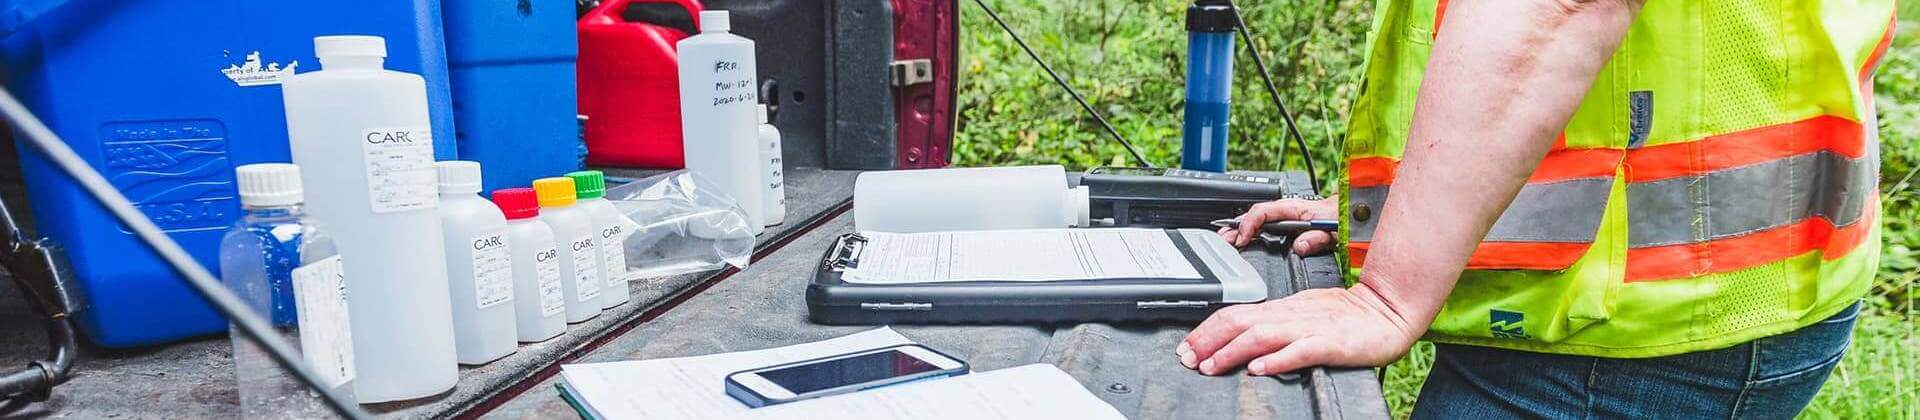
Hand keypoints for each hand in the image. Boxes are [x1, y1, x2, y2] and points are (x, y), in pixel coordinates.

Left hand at [1175, 284, 1417, 375]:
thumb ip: (1272, 324)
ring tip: (1211, 365)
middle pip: (1240, 322)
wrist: (1387, 310)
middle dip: (1209, 340)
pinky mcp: (1331, 343)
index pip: (1235, 314)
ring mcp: (1310, 327)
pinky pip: (1300, 350)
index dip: (1207, 329)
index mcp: (1282, 308)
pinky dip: (1277, 359)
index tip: (1187, 346)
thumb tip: (1238, 337)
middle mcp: (1291, 315)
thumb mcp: (1302, 313)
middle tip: (1187, 358)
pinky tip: (1259, 368)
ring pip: (1263, 334)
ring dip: (1232, 351)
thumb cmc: (1347, 315)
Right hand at [1218, 197, 1338, 252]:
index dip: (1248, 225)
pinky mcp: (1289, 222)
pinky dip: (1250, 231)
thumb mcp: (1335, 231)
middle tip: (1221, 240)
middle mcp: (1288, 210)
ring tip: (1225, 239)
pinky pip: (1265, 224)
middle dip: (1235, 227)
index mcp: (1295, 208)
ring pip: (1257, 219)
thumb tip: (1300, 245)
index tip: (1241, 240)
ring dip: (1240, 228)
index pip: (1262, 212)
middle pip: (1254, 215)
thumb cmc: (1344, 218)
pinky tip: (1244, 238)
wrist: (1353, 211)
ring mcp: (1287, 215)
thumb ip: (1318, 238)